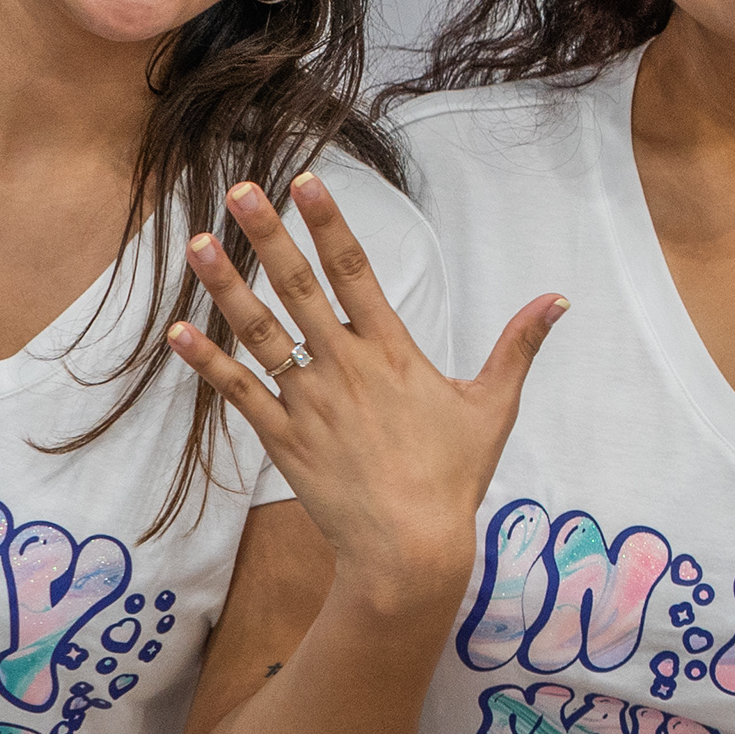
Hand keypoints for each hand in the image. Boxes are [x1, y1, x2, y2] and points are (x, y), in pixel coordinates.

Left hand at [166, 175, 564, 615]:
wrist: (409, 551)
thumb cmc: (454, 478)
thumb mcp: (494, 406)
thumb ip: (519, 345)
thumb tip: (557, 299)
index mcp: (392, 352)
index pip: (355, 272)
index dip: (330, 223)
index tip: (306, 183)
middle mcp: (344, 367)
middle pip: (299, 288)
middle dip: (268, 236)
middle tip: (240, 190)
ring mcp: (308, 403)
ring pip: (260, 333)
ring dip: (226, 286)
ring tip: (198, 244)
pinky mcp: (283, 440)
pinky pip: (239, 394)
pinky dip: (207, 363)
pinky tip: (176, 332)